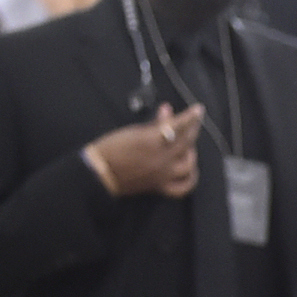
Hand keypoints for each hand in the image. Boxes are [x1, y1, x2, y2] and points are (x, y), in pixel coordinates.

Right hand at [84, 104, 203, 197]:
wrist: (99, 172)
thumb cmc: (111, 148)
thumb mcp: (133, 131)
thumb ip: (154, 123)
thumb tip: (167, 110)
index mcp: (153, 142)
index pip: (179, 126)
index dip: (191, 117)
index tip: (198, 109)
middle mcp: (162, 159)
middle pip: (186, 143)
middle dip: (191, 130)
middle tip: (192, 122)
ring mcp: (163, 175)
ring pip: (189, 164)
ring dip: (191, 152)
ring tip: (187, 145)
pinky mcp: (160, 187)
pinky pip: (183, 187)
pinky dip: (190, 178)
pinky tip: (189, 170)